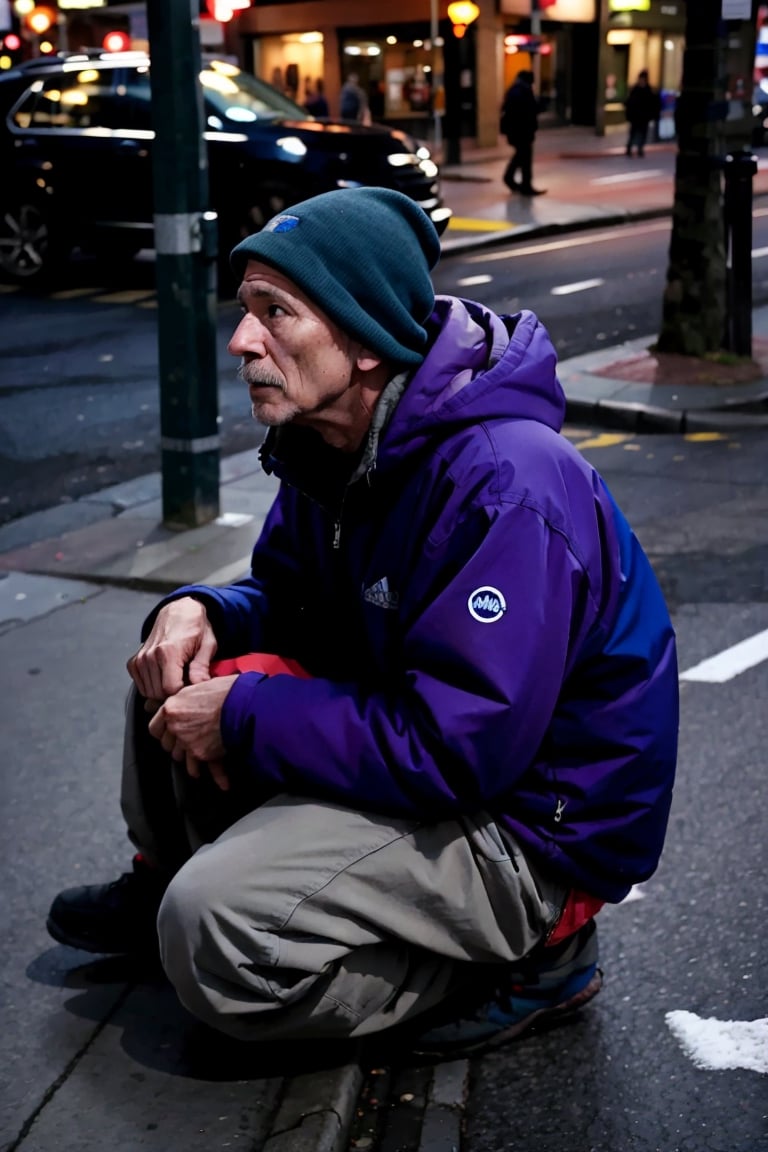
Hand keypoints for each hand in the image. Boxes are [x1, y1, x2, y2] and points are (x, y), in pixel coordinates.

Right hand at [128, 597, 216, 701]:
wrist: (179, 612)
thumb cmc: (196, 629)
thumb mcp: (207, 645)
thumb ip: (202, 667)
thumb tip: (200, 685)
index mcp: (168, 651)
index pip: (170, 689)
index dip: (183, 692)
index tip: (192, 686)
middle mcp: (150, 656)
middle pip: (158, 693)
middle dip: (173, 693)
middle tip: (186, 681)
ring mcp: (140, 659)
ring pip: (149, 692)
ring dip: (163, 691)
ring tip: (177, 677)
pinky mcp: (134, 662)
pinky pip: (142, 686)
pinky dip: (153, 686)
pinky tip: (165, 676)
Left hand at [148, 675, 237, 790]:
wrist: (243, 704)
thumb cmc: (226, 692)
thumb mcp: (199, 686)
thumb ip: (184, 699)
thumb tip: (178, 703)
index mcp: (171, 708)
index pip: (154, 727)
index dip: (162, 731)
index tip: (169, 732)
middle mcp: (175, 726)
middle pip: (166, 744)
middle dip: (176, 744)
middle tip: (187, 742)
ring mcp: (186, 741)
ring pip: (179, 757)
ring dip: (188, 758)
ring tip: (198, 757)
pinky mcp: (200, 754)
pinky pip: (197, 767)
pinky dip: (212, 774)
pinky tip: (220, 780)